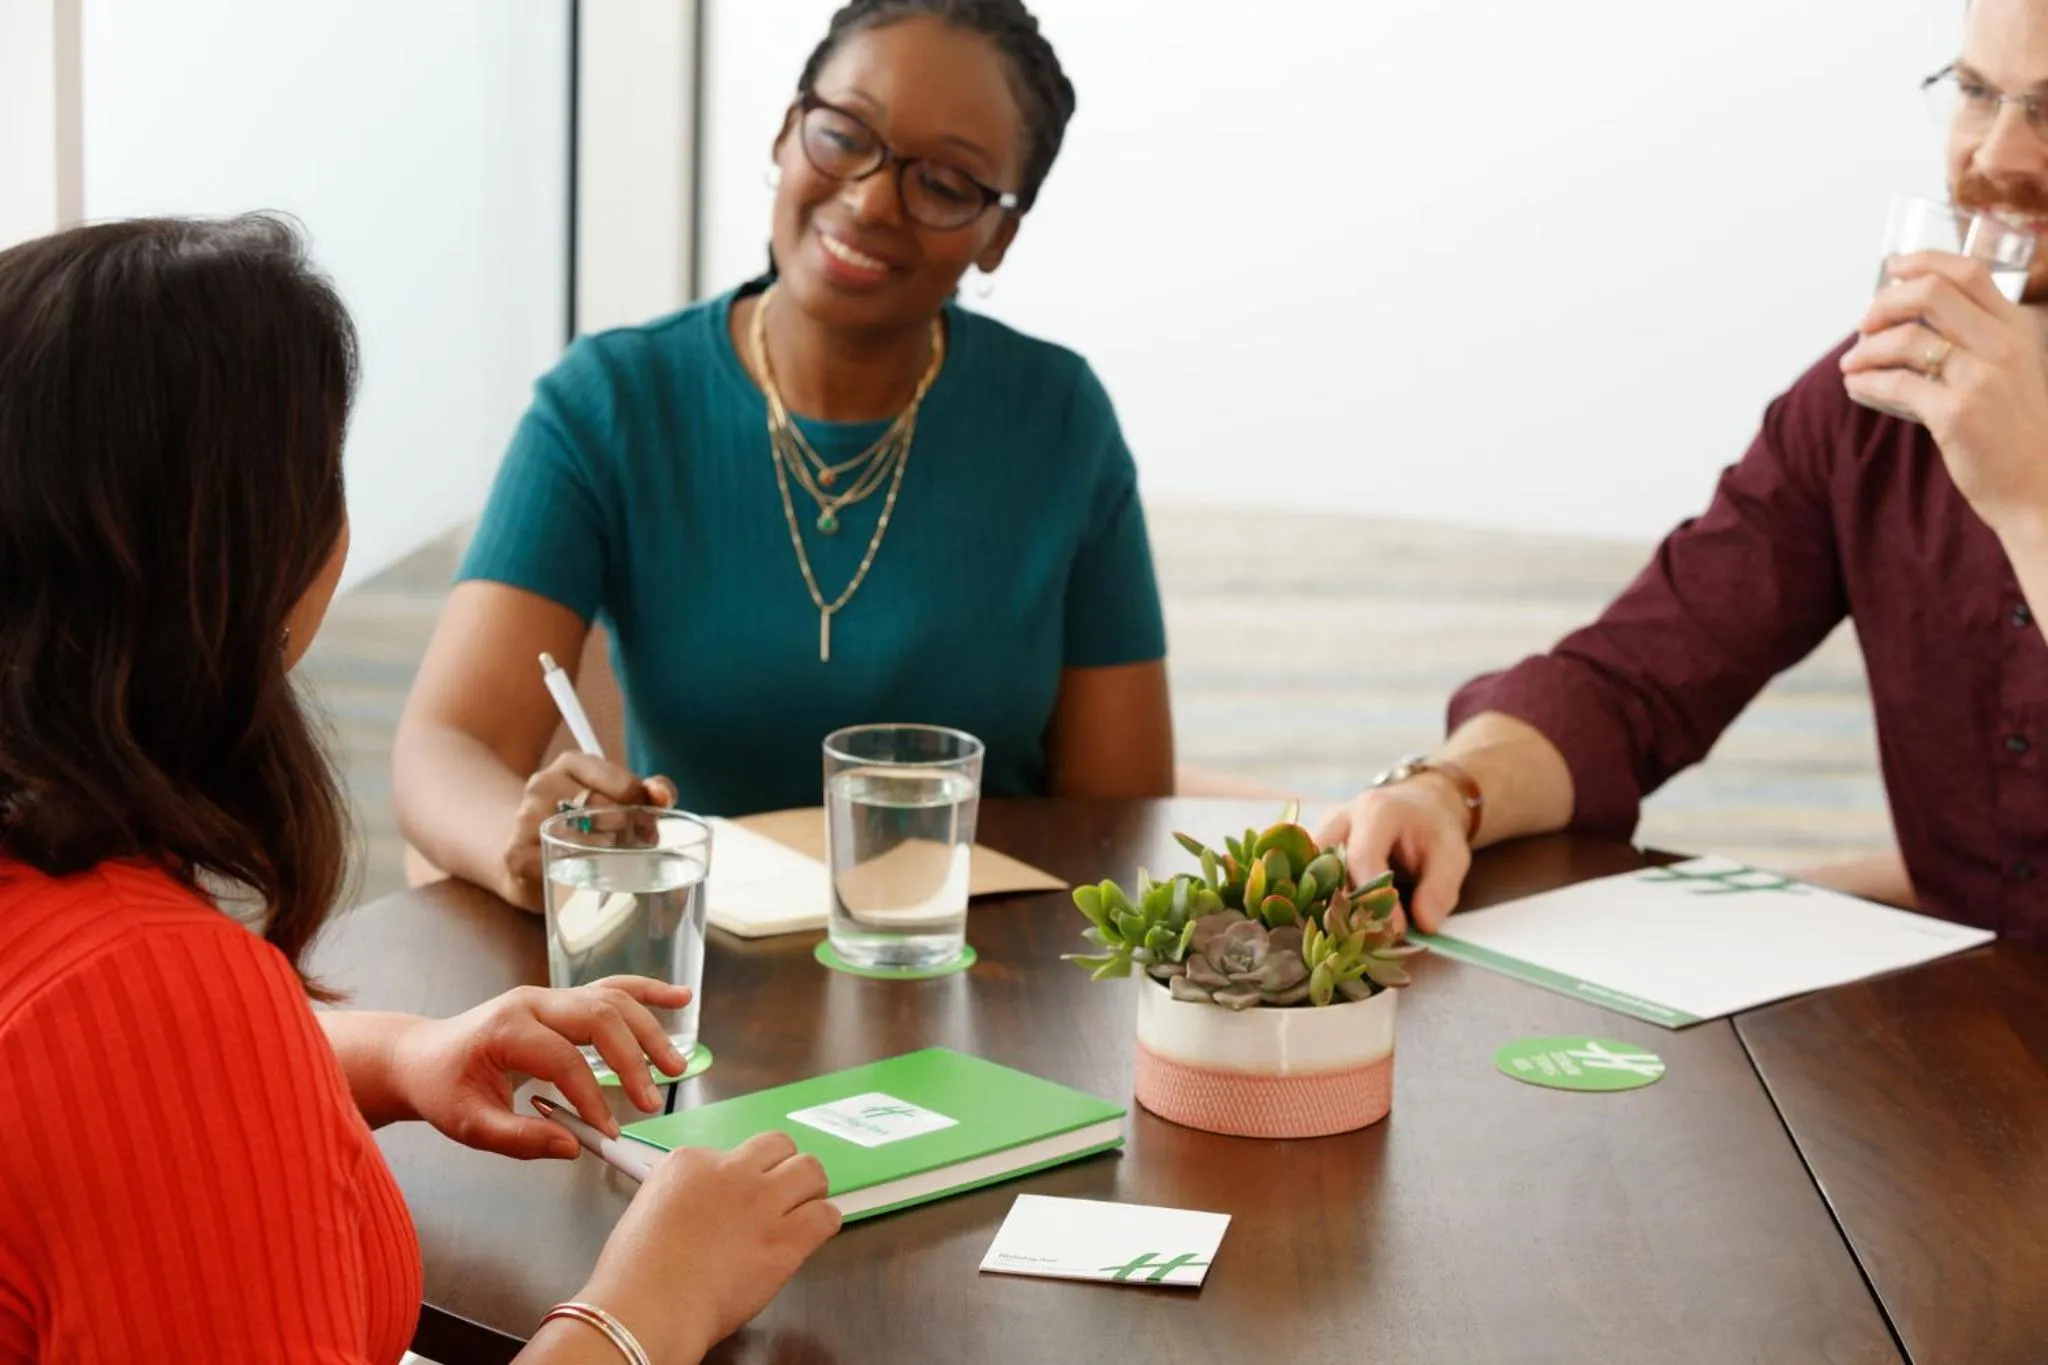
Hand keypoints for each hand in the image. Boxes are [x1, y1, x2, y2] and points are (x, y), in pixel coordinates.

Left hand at [388, 977, 690, 1156]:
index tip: (608, 1132)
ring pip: (612, 1000)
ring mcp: (550, 996)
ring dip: (649, 1030)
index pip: (562, 1059)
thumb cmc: (442, 1089)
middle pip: (598, 1017)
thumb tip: (572, 1148)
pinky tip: (680, 997)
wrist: (423, 1056)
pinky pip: (611, 988)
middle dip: (632, 1059)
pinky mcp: (563, 1000)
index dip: (591, 1096)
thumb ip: (519, 1138)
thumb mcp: (468, 1124)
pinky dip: (646, 992)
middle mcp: (533, 1002)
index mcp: (506, 1029)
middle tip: (650, 1101)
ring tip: (675, 1066)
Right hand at [503, 751, 676, 909]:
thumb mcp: (612, 797)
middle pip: (608, 812)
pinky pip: (563, 866)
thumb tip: (664, 796)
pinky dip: (582, 874)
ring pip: (587, 840)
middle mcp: (544, 784)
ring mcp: (526, 817)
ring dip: (611, 856)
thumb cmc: (582, 822)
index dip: (645, 811)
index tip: (648, 825)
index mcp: (572, 763)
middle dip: (630, 833)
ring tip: (616, 861)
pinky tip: (587, 875)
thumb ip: (647, 792)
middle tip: (637, 848)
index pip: (626, 785)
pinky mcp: (517, 853)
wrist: (528, 851)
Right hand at [577, 1132, 840, 1360]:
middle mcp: (731, 1173)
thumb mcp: (648, 1209)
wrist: (647, 1308)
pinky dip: (824, 1221)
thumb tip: (707, 1205)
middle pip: (779, 1145)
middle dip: (782, 1165)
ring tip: (803, 1207)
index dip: (740, 1175)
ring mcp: (761, 1204)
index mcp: (689, 1162)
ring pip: (810, 1170)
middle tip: (782, 1190)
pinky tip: (813, 1232)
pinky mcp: (785, 1240)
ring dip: (810, 1188)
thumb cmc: (636, 1274)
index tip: (737, 1196)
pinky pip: (826, 1215)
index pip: (733, 1150)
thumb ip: (685, 1196)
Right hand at [1316, 779, 1472, 931]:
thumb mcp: (1452, 854)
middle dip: (1345, 909)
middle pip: (1326, 869)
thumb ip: (1441, 888)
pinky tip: (1342, 928)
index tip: (1395, 932)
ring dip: (1329, 910)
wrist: (1416, 807)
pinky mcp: (1314, 852)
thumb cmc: (1432, 831)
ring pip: (1310, 878)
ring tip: (1354, 938)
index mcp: (1375, 812)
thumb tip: (1424, 926)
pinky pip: (1309, 881)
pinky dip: (1324, 906)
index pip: (1362, 859)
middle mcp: (1339, 819)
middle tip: (1369, 941)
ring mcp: (1321, 835)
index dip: (1375, 899)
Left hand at [1841, 252, 2047, 536]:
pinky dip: (1866, 383)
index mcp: (2018, 328)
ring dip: (1867, 349)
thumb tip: (1908, 321)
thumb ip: (1977, 342)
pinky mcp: (1957, 413)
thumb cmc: (2016, 428)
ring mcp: (1982, 378)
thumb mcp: (2012, 371)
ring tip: (1852, 364)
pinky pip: (1896, 385)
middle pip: (1932, 294)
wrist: (2039, 484)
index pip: (1969, 272)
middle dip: (1886, 302)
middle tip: (1864, 323)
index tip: (1892, 267)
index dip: (1924, 261)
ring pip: (1907, 340)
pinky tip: (1856, 387)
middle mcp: (2004, 346)